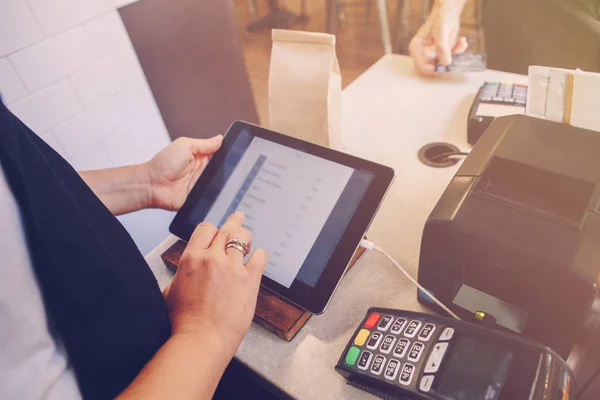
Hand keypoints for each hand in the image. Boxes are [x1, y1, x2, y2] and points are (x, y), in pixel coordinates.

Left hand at [145, 136, 222, 210]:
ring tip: (215, 175)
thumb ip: (204, 143)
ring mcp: (201, 183)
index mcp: (198, 155)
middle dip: (225, 165)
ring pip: (219, 181)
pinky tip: (212, 187)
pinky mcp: (200, 196)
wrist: (152, 185)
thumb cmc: (163, 164)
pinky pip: (213, 194)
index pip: (218, 153)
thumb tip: (220, 139)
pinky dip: (214, 191)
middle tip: (222, 164)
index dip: (226, 151)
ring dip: (219, 178)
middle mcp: (201, 169)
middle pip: (222, 167)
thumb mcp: (185, 145)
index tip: (233, 150)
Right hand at [163, 212, 267, 354]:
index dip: (212, 229)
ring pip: (243, 237)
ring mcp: (233, 268)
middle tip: (238, 218)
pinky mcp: (250, 280)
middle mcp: (212, 258)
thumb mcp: (171, 291)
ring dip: (246, 237)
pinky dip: (259, 255)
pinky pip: (260, 257)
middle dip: (233, 223)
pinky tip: (257, 258)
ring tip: (247, 242)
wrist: (201, 340)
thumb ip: (183, 274)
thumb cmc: (183, 321)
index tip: (217, 230)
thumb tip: (188, 271)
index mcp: (191, 259)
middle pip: (226, 230)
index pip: (205, 228)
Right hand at [409, 2, 467, 75]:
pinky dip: (458, 52)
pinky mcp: (441, 54)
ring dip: (456, 55)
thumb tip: (446, 63)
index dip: (433, 69)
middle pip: (433, 68)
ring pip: (444, 64)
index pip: (421, 67)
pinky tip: (462, 41)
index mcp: (416, 48)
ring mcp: (432, 54)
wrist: (448, 12)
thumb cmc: (441, 18)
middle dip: (447, 62)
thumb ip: (442, 48)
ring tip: (461, 42)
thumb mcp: (441, 32)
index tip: (446, 66)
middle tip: (457, 52)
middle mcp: (422, 53)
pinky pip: (450, 59)